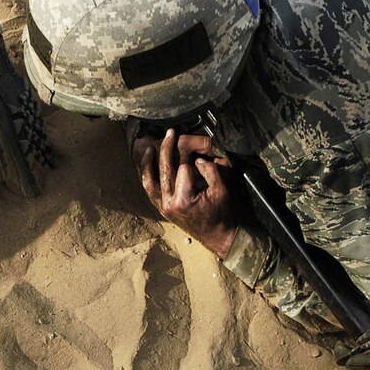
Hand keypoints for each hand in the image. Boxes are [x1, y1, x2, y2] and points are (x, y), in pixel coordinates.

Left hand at [132, 128, 239, 258]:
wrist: (217, 236)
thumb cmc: (221, 213)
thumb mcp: (222, 191)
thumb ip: (212, 171)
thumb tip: (198, 160)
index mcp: (185, 199)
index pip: (184, 169)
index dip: (193, 161)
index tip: (200, 157)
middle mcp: (170, 203)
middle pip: (164, 170)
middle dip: (167, 148)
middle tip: (170, 133)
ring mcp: (164, 207)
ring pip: (150, 180)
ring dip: (149, 162)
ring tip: (150, 147)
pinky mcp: (162, 208)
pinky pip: (149, 190)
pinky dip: (147, 176)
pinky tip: (148, 164)